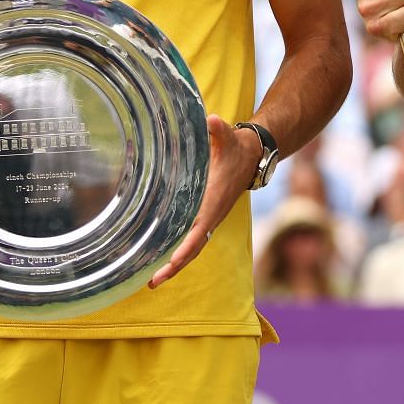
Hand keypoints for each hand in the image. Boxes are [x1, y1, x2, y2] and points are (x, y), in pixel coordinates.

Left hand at [148, 115, 259, 288]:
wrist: (252, 155)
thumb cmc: (236, 147)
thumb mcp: (228, 136)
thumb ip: (219, 130)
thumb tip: (212, 120)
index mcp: (213, 202)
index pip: (199, 231)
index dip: (185, 247)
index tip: (171, 262)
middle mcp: (211, 216)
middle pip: (192, 249)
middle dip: (174, 267)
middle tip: (152, 282)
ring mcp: (208, 219)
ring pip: (191, 248)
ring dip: (173, 265)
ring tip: (151, 280)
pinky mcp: (205, 217)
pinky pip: (191, 241)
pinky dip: (177, 253)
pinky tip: (160, 260)